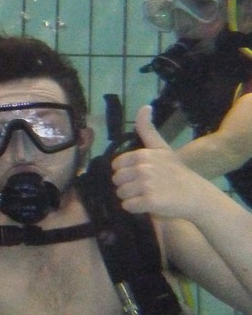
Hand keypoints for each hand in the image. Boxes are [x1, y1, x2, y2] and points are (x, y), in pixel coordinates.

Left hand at [112, 105, 210, 219]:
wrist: (197, 195)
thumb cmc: (176, 172)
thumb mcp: (161, 148)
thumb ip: (148, 129)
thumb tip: (144, 106)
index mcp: (142, 155)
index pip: (117, 165)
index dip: (126, 172)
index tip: (141, 175)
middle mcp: (143, 168)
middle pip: (117, 180)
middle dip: (127, 186)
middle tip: (146, 187)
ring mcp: (146, 185)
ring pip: (120, 194)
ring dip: (131, 198)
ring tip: (148, 196)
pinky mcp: (150, 201)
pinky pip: (128, 206)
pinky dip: (136, 208)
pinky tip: (149, 205)